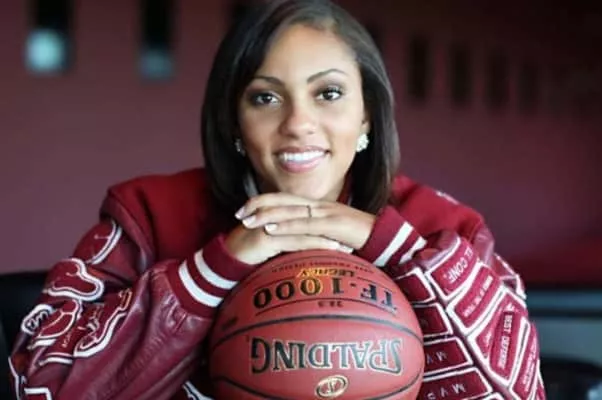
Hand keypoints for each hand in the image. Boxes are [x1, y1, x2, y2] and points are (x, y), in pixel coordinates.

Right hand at [224, 221, 341, 264]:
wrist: (228, 257)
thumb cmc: (250, 250)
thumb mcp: (272, 240)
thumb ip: (288, 238)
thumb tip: (305, 246)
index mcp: (279, 213)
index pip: (309, 215)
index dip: (327, 223)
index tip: (346, 232)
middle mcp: (277, 215)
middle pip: (312, 220)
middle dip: (333, 229)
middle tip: (353, 237)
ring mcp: (272, 225)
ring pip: (307, 229)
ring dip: (329, 237)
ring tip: (347, 246)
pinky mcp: (268, 237)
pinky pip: (297, 241)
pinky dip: (316, 245)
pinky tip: (330, 250)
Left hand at [227, 193, 375, 263]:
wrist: (384, 236)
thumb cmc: (359, 237)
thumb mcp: (332, 232)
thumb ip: (316, 232)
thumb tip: (300, 239)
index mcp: (318, 205)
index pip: (285, 200)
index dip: (264, 201)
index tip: (245, 208)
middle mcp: (318, 205)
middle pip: (282, 201)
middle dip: (258, 205)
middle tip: (238, 213)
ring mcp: (325, 213)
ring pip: (290, 212)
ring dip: (266, 216)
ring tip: (247, 221)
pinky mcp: (332, 225)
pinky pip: (304, 225)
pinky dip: (286, 227)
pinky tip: (271, 230)